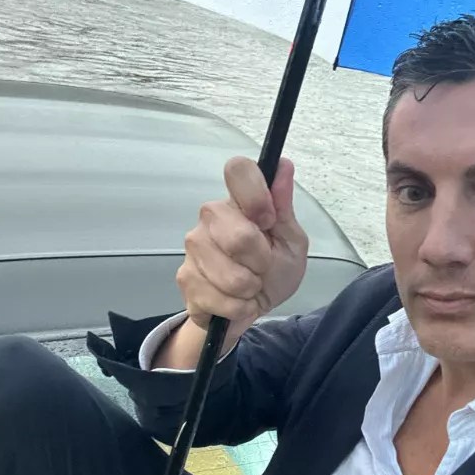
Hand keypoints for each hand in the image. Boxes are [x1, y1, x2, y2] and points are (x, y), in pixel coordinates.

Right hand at [176, 156, 309, 337]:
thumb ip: (283, 206)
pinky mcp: (185, 278)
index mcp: (238, 201)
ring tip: (249, 286)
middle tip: (262, 267)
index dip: (256, 196)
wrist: (248, 310)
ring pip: (230, 275)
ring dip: (249, 289)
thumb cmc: (273, 271)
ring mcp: (193, 247)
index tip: (268, 221)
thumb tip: (283, 164)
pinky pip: (219, 298)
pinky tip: (235, 301)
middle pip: (238, 236)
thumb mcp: (290, 241)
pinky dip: (237, 307)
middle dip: (261, 262)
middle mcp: (210, 216)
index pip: (237, 170)